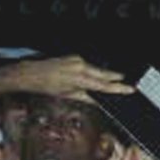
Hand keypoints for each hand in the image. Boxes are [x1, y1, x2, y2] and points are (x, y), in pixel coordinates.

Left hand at [2, 55, 132, 101]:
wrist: (30, 72)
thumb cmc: (45, 85)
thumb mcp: (66, 95)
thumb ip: (86, 98)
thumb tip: (98, 102)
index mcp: (79, 79)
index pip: (103, 85)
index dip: (118, 88)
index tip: (130, 88)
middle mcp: (80, 66)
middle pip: (104, 73)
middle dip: (115, 77)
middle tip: (125, 81)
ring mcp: (77, 60)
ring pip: (96, 69)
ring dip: (103, 75)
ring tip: (113, 79)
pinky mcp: (74, 57)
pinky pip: (88, 65)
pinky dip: (93, 71)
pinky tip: (94, 75)